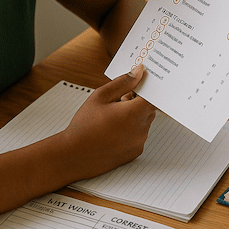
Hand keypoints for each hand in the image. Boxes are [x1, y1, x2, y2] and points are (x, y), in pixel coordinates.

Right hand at [59, 65, 155, 179]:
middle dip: (138, 101)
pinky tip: (113, 130)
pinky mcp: (135, 152)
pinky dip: (131, 129)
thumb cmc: (85, 126)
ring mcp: (139, 143)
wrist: (74, 156)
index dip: (148, 88)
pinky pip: (139, 135)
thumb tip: (139, 72)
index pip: (154, 96)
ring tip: (112, 116)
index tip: (140, 83)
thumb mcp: (101, 97)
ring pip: (144, 121)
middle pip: (149, 108)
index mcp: (134, 114)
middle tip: (119, 99)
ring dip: (134, 115)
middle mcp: (141, 130)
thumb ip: (123, 82)